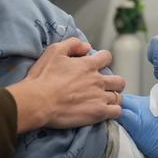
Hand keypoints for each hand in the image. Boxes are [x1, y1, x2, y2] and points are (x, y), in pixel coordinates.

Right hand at [6, 37, 125, 132]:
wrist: (38, 101)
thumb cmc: (43, 77)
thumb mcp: (54, 51)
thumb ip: (73, 44)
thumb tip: (87, 47)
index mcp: (88, 65)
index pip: (107, 57)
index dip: (102, 60)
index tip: (95, 66)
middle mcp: (98, 80)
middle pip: (119, 81)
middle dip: (114, 83)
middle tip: (103, 87)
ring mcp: (100, 97)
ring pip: (119, 97)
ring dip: (112, 98)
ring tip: (103, 101)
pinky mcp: (98, 113)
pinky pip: (117, 111)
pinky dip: (114, 111)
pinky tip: (106, 112)